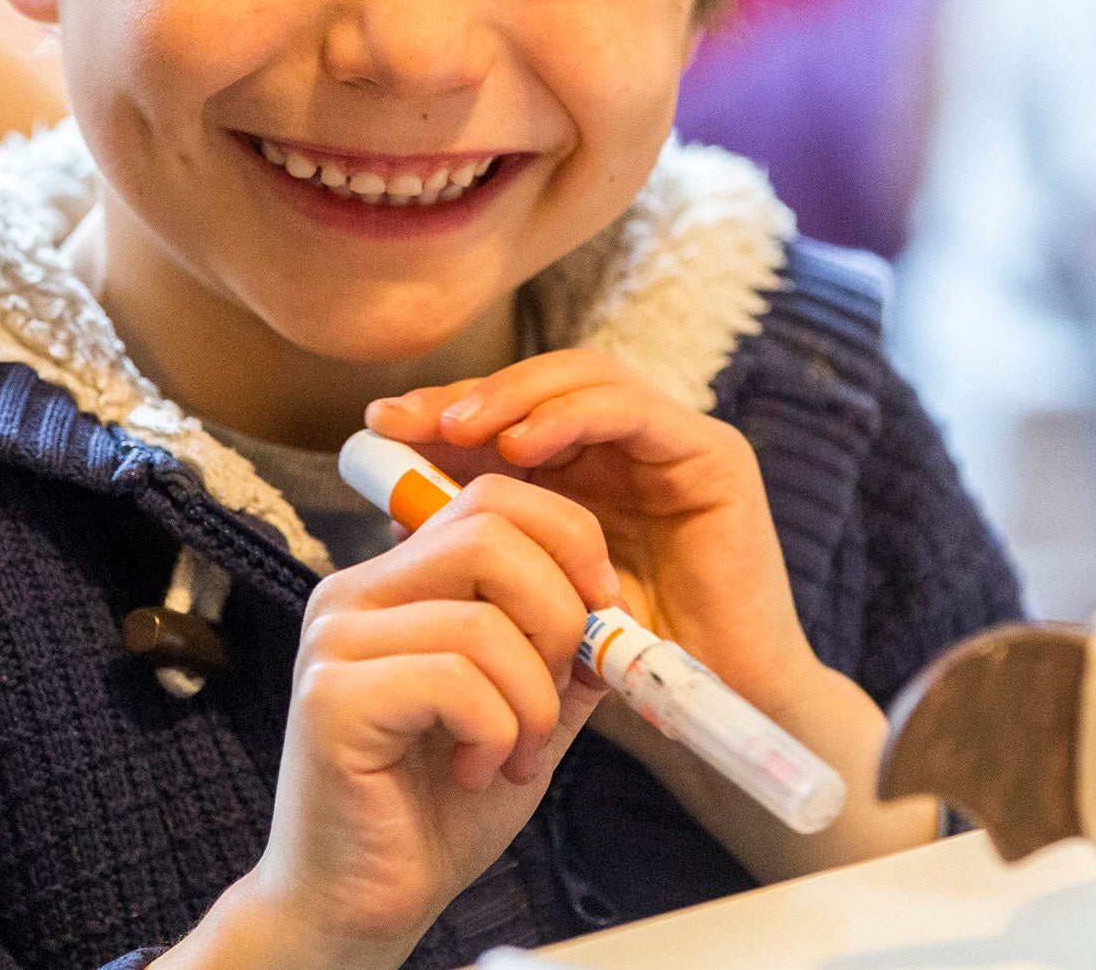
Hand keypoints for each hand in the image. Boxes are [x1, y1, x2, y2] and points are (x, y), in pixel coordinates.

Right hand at [162, 477, 615, 969]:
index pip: (492, 502)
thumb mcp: (523, 714)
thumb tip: (616, 609)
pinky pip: (457, 680)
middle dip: (560, 616)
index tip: (602, 613)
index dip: (568, 541)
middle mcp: (355, 595)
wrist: (360, 902)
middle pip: (491, 533)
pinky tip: (473, 772)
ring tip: (514, 755)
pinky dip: (495, 733)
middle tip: (563, 691)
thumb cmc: (434, 809)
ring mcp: (336, 641)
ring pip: (484, 618)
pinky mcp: (331, 698)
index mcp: (397, 584)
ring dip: (532, 701)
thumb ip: (561, 655)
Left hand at [364, 349, 815, 712]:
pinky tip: (520, 444)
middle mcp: (633, 449)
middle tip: (406, 419)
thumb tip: (396, 506)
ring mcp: (675, 447)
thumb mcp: (532, 598)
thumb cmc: (621, 669)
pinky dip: (570, 415)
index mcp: (590, 473)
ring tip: (456, 427)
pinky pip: (633, 412)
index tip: (380, 426)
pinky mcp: (714, 457)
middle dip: (470, 394)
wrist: (710, 716)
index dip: (446, 409)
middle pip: (543, 384)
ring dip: (514, 396)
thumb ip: (486, 548)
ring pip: (586, 378)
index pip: (513, 413)